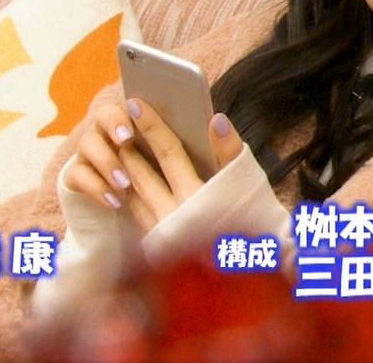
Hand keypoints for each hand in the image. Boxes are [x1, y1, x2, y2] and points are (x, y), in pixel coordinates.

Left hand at [63, 97, 242, 232]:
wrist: (253, 269)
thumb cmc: (255, 220)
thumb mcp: (246, 183)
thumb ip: (230, 150)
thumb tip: (215, 119)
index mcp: (196, 199)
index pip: (168, 153)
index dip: (151, 126)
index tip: (135, 102)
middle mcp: (173, 218)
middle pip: (141, 173)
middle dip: (127, 144)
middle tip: (117, 118)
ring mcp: (161, 235)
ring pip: (132, 194)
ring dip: (122, 168)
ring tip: (117, 144)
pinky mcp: (157, 248)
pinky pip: (135, 214)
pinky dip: (127, 193)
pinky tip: (125, 178)